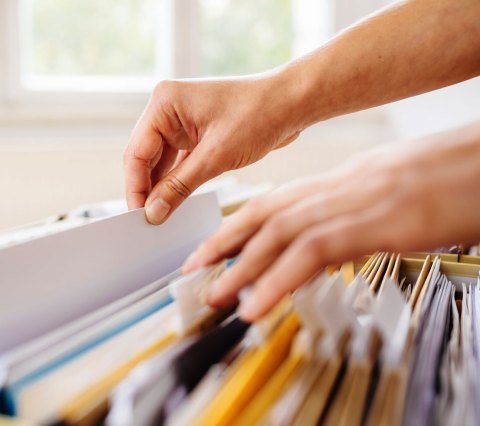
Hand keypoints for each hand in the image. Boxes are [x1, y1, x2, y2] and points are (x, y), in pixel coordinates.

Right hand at [123, 75, 305, 223]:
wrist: (293, 102)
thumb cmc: (259, 114)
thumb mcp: (216, 156)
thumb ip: (179, 186)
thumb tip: (153, 212)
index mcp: (165, 102)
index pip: (136, 152)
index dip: (136, 187)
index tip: (138, 215)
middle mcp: (168, 109)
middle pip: (145, 158)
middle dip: (147, 189)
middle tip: (149, 221)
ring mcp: (181, 121)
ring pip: (161, 162)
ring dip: (163, 187)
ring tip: (162, 216)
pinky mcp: (195, 133)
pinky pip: (178, 162)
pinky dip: (177, 181)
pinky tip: (176, 201)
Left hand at [183, 123, 479, 321]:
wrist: (477, 165)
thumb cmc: (442, 179)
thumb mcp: (382, 195)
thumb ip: (347, 214)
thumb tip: (323, 239)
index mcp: (334, 183)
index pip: (272, 203)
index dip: (235, 226)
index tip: (211, 247)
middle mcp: (333, 189)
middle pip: (263, 214)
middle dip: (222, 243)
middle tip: (193, 270)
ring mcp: (349, 204)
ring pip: (277, 235)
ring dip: (240, 268)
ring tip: (214, 295)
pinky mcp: (371, 224)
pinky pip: (311, 254)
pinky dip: (277, 281)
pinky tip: (257, 304)